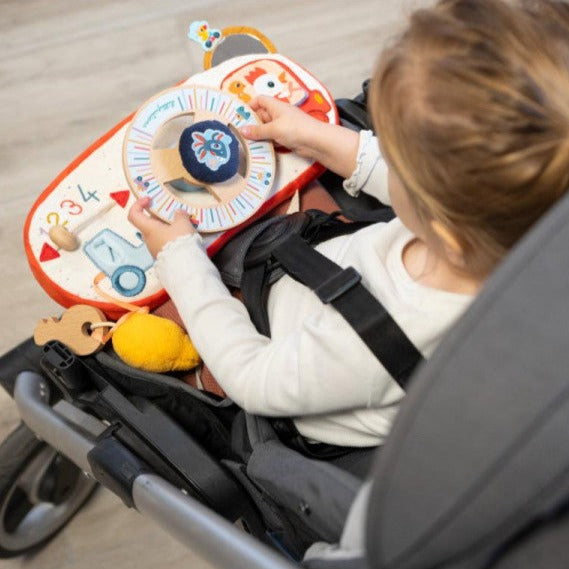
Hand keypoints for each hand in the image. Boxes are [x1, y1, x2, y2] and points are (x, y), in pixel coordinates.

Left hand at [128, 197, 196, 257]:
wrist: (185, 266)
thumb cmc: (179, 245)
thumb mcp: (183, 224)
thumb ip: (180, 216)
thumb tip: (179, 213)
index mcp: (148, 229)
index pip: (134, 214)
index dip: (138, 204)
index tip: (148, 200)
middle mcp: (148, 240)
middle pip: (148, 224)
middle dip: (158, 217)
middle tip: (170, 213)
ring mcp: (154, 249)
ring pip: (157, 234)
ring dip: (167, 229)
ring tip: (180, 227)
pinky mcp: (162, 256)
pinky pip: (164, 243)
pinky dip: (171, 238)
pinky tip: (182, 238)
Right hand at [241, 95, 359, 177]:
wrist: (316, 141)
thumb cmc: (295, 129)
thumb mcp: (274, 128)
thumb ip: (257, 130)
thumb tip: (242, 130)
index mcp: (276, 106)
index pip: (260, 100)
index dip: (250, 105)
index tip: (240, 115)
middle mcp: (279, 115)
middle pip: (261, 116)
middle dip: (251, 123)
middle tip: (238, 132)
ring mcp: (283, 127)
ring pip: (266, 129)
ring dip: (258, 135)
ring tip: (245, 143)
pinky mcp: (287, 138)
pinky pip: (272, 139)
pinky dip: (266, 143)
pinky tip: (258, 149)